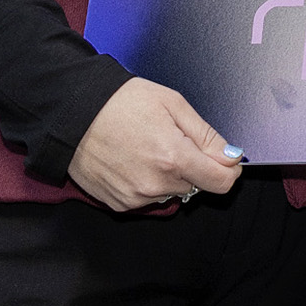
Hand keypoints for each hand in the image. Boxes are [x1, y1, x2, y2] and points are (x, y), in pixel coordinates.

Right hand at [67, 77, 245, 211]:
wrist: (72, 114)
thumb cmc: (120, 102)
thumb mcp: (172, 103)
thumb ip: (206, 134)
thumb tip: (232, 156)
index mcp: (174, 158)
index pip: (221, 182)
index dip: (228, 168)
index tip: (225, 157)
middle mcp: (156, 184)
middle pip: (196, 185)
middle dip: (193, 165)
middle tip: (172, 138)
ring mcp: (136, 198)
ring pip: (171, 191)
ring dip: (169, 175)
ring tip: (147, 146)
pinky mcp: (119, 204)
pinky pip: (147, 198)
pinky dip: (147, 182)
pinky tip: (132, 159)